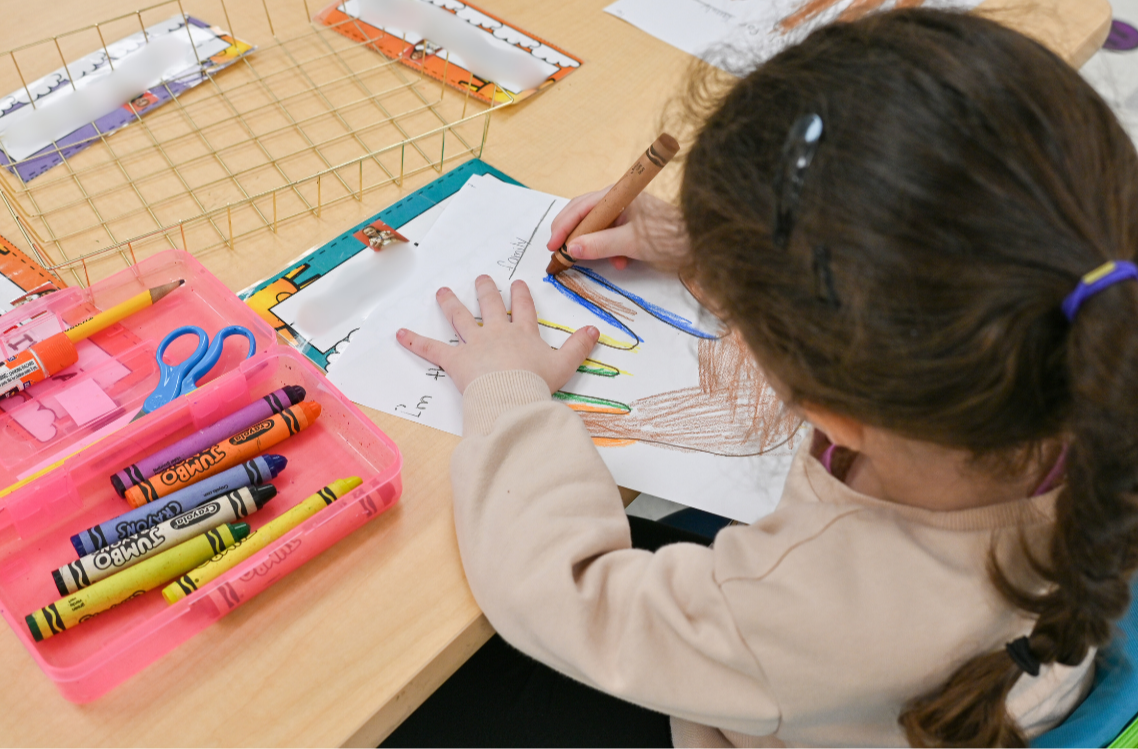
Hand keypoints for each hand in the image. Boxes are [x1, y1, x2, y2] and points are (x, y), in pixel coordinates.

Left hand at [396, 275, 599, 393]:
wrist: (513, 397)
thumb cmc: (537, 383)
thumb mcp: (564, 365)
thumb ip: (579, 347)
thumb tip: (595, 330)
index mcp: (523, 334)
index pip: (523, 309)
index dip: (521, 296)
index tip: (519, 284)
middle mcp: (498, 333)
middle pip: (491, 305)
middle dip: (487, 290)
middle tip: (483, 278)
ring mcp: (475, 344)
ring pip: (461, 318)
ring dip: (451, 304)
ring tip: (443, 292)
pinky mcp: (455, 360)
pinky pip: (432, 349)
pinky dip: (415, 341)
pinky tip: (399, 333)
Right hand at [546, 188, 688, 270]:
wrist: (702, 243)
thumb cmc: (671, 237)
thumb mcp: (632, 243)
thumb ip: (600, 245)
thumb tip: (572, 249)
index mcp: (619, 195)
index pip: (581, 206)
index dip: (563, 226)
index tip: (553, 246)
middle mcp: (620, 200)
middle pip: (585, 216)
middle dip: (572, 237)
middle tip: (559, 255)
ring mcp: (626, 213)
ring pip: (597, 229)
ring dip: (591, 246)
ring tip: (586, 263)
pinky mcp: (633, 227)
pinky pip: (612, 237)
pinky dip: (610, 251)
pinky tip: (619, 263)